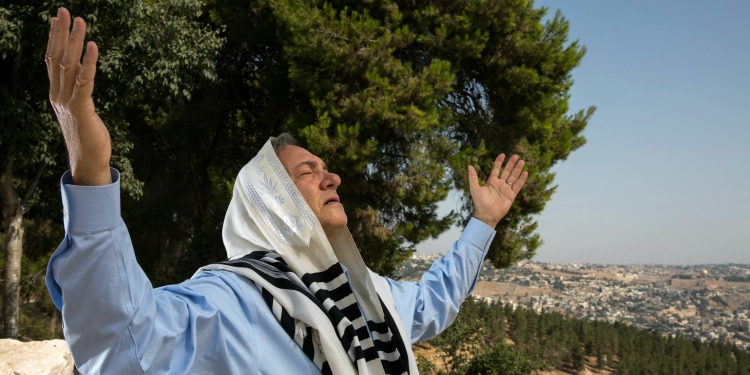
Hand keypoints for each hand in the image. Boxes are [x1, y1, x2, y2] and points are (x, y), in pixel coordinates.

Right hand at [46, 8, 111, 185]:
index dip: (53, 39)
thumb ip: (78, 93)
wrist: (88, 162)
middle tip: (64, 11)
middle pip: (57, 57)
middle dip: (61, 32)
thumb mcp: (81, 110)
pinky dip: (89, 62)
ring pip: (69, 65)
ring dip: (75, 41)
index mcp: (57, 94)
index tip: (56, 19)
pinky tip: (93, 46)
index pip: (52, 60)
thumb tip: (81, 78)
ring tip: (80, 21)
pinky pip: (85, 81)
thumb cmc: (88, 137)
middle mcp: (58, 95)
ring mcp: (67, 102)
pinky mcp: (81, 109)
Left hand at [468, 154, 527, 227]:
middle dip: (511, 164)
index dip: (499, 162)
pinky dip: (521, 180)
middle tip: (516, 156)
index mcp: (491, 182)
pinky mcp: (511, 196)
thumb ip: (473, 177)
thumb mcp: (475, 189)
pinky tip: (525, 173)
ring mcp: (506, 190)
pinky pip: (518, 186)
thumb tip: (469, 166)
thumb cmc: (480, 203)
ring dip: (517, 169)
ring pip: (513, 177)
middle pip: (507, 171)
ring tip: (522, 161)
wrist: (487, 215)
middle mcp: (499, 184)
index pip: (496, 169)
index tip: (503, 154)